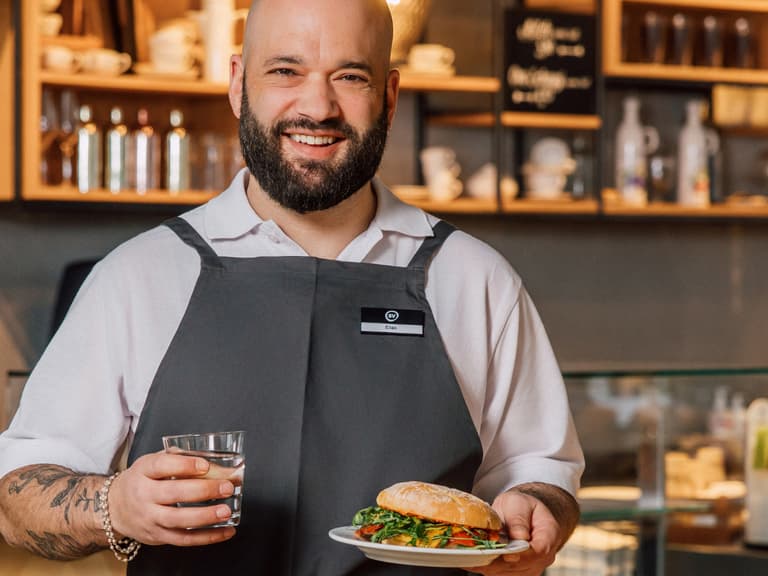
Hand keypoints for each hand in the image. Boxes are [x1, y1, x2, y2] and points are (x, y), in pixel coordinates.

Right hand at [107, 450, 236, 546]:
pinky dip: (207, 537)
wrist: (115, 507)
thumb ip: (180, 458)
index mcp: (143, 471)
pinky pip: (183, 539)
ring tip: (226, 511)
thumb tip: (217, 464)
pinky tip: (226, 531)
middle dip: (203, 490)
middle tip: (226, 487)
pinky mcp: (156, 536)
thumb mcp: (153, 462)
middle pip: (174, 493)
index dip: (185, 465)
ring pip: (178, 520)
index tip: (205, 465)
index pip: (162, 466)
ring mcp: (149, 518)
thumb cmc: (142, 480)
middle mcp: (144, 495)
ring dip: (205, 516)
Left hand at [467, 490, 560, 575]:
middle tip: (478, 556)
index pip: (539, 550)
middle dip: (500, 562)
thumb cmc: (521, 506)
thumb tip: (520, 538)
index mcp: (549, 534)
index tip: (504, 553)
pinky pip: (504, 574)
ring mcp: (533, 566)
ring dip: (491, 567)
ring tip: (472, 558)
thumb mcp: (518, 502)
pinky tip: (474, 561)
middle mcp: (544, 555)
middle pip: (523, 565)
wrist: (523, 513)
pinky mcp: (519, 572)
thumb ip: (518, 519)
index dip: (522, 554)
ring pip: (512, 573)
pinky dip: (489, 568)